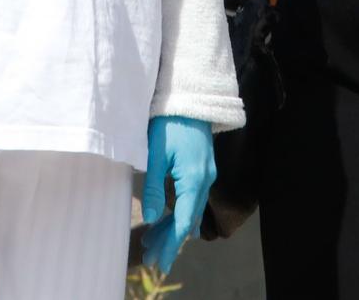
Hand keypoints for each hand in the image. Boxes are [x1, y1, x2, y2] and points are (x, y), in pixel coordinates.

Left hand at [142, 115, 214, 275]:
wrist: (191, 98)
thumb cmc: (169, 123)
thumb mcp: (156, 155)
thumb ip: (155, 188)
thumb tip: (153, 219)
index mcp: (194, 179)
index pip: (184, 221)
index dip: (171, 243)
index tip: (158, 260)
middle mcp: (205, 180)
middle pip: (189, 220)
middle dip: (170, 241)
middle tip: (152, 259)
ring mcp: (206, 174)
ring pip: (191, 210)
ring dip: (174, 227)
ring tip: (154, 243)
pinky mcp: (202, 168)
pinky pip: (193, 199)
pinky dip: (181, 213)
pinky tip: (174, 222)